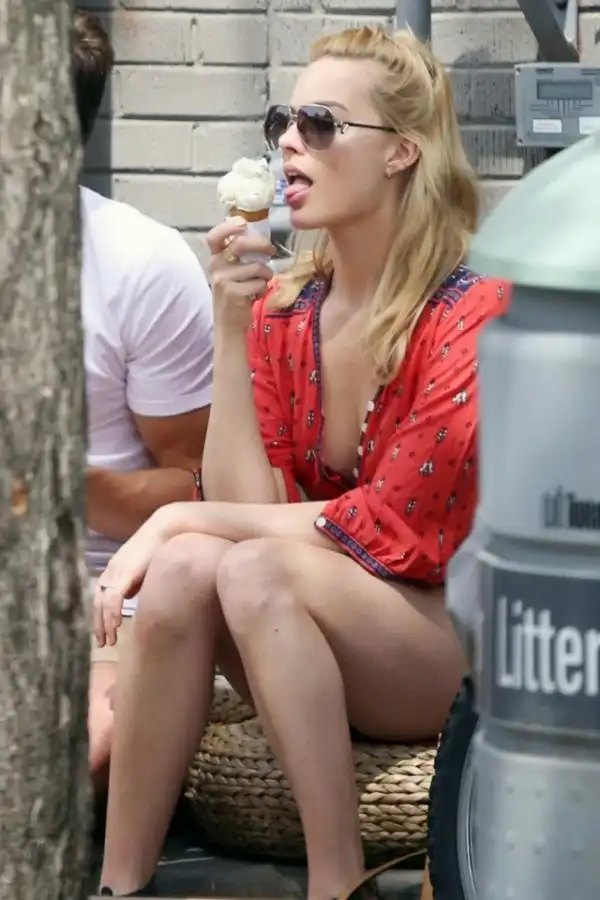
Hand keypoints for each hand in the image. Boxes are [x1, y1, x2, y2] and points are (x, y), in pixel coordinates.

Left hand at [93, 510, 171, 647]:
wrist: (165, 528)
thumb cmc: (158, 546)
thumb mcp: (143, 568)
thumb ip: (134, 583)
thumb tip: (128, 597)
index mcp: (113, 570)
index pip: (100, 597)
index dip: (99, 616)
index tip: (103, 632)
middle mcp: (110, 571)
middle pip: (97, 602)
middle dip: (98, 624)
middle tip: (102, 642)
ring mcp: (116, 571)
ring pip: (103, 603)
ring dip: (105, 623)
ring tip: (110, 640)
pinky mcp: (125, 572)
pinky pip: (114, 597)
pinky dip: (112, 612)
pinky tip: (116, 625)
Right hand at [207, 218, 274, 332]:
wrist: (228, 324)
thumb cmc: (235, 294)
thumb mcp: (232, 272)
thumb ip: (240, 256)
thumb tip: (262, 238)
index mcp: (214, 258)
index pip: (214, 237)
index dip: (228, 227)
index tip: (243, 223)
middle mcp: (215, 266)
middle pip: (240, 245)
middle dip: (261, 244)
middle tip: (272, 249)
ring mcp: (223, 280)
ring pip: (256, 267)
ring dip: (266, 274)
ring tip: (262, 282)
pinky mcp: (234, 293)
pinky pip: (259, 284)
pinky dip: (263, 289)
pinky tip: (256, 295)